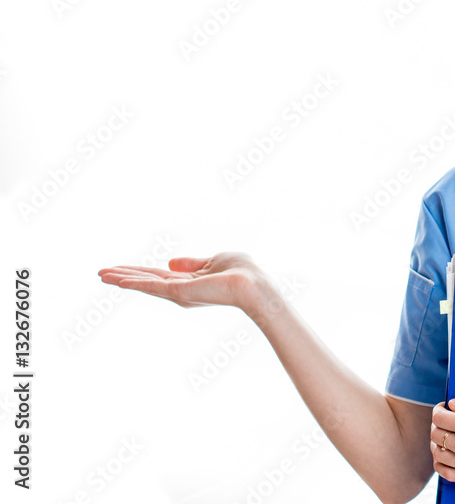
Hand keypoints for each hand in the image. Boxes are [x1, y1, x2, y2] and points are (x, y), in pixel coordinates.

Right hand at [98, 251, 277, 318]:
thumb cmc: (242, 273)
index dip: (137, 272)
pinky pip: (153, 287)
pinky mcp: (180, 292)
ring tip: (101, 275)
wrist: (254, 285)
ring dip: (122, 279)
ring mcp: (179, 293)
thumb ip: (192, 263)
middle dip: (123, 276)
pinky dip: (135, 283)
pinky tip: (118, 280)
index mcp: (188, 282)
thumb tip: (171, 262)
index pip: (157, 276)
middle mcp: (180, 291)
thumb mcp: (213, 261)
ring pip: (145, 284)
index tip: (117, 269)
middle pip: (146, 281)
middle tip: (100, 273)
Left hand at [430, 398, 454, 492]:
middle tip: (445, 420)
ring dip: (437, 444)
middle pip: (436, 435)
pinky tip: (445, 457)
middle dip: (437, 424)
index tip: (443, 408)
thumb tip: (454, 404)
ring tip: (446, 437)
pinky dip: (440, 465)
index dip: (438, 409)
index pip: (440, 417)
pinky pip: (447, 474)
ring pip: (438, 455)